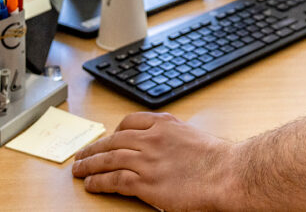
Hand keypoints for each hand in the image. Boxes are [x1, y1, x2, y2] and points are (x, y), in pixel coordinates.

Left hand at [72, 111, 238, 210]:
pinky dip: (99, 181)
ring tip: (79, 170)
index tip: (108, 137)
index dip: (114, 131)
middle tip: (82, 155)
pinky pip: (113, 180)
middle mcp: (151, 139)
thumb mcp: (192, 135)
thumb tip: (165, 147)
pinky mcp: (144, 182)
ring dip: (90, 165)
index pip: (129, 121)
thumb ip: (174, 137)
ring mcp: (146, 160)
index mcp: (164, 124)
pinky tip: (91, 184)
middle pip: (113, 140)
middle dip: (94, 148)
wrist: (226, 173)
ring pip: (108, 159)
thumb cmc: (217, 158)